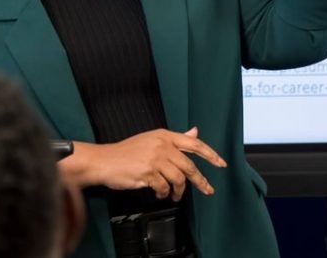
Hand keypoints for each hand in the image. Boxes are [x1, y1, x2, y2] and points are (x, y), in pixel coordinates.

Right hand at [81, 127, 226, 200]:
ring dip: (178, 191)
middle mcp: (162, 145)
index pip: (194, 143)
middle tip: (207, 190)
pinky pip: (163, 187)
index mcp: (164, 135)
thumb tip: (195, 132)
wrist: (104, 161)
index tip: (221, 164)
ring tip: (174, 195)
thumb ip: (175, 139)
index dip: (210, 154)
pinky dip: (163, 193)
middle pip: (189, 165)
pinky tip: (159, 194)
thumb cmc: (127, 152)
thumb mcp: (152, 140)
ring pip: (178, 179)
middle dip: (200, 181)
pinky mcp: (147, 172)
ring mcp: (154, 159)